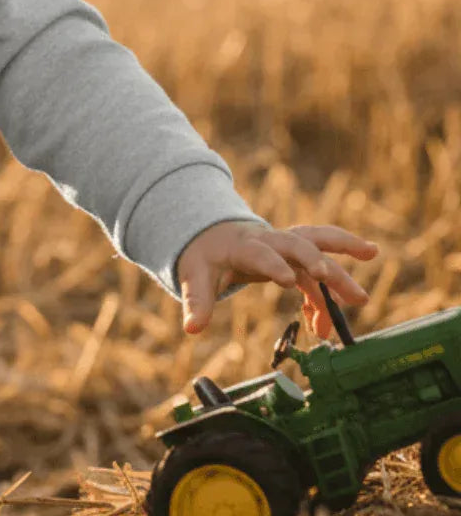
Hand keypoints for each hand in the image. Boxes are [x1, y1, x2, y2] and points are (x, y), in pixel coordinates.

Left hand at [176, 220, 378, 336]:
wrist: (211, 236)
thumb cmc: (204, 257)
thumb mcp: (194, 276)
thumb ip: (197, 301)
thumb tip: (191, 329)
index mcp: (242, 246)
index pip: (259, 253)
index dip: (273, 265)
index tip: (288, 281)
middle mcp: (268, 241)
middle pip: (296, 244)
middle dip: (317, 261)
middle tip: (336, 281)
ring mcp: (284, 245)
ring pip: (316, 241)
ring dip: (343, 246)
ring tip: (373, 252)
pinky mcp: (294, 254)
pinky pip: (318, 262)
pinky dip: (334, 275)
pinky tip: (356, 282)